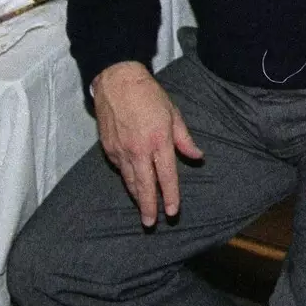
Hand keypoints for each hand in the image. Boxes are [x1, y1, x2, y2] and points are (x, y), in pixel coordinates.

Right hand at [92, 61, 203, 226]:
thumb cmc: (149, 95)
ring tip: (144, 211)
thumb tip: (197, 157)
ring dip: (137, 197)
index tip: (173, 211)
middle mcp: (139, 149)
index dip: (170, 195)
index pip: (167, 175)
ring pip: (130, 181)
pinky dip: (128, 180)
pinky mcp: (108, 148)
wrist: (117, 81)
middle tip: (151, 223)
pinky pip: (121, 170)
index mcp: (159, 140)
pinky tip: (133, 186)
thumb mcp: (173, 113)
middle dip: (149, 206)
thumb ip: (184, 139)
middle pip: (145, 185)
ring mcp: (121, 150)